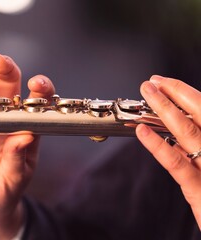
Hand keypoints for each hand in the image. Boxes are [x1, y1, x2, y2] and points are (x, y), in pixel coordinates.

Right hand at [0, 54, 54, 238]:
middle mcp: (6, 120)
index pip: (37, 103)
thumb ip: (18, 158)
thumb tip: (25, 137)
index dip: (39, 89)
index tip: (36, 83)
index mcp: (25, 129)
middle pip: (8, 89)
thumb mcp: (14, 178)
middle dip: (6, 72)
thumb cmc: (4, 191)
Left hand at [136, 75, 200, 228]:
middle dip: (175, 93)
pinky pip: (176, 163)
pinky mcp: (199, 188)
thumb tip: (174, 135)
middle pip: (200, 113)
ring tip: (148, 93)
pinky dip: (157, 144)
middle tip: (153, 81)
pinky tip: (142, 131)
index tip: (165, 82)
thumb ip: (195, 149)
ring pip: (187, 131)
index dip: (184, 93)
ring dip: (165, 108)